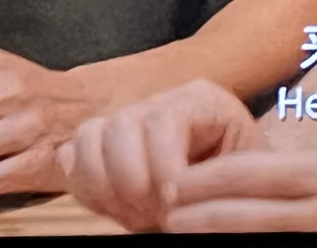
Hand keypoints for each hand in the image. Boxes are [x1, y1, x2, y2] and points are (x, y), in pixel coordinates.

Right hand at [58, 79, 263, 230]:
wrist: (233, 188)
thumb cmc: (244, 182)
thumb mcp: (244, 173)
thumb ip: (218, 179)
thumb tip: (175, 196)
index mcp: (200, 100)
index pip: (164, 119)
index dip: (162, 163)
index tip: (173, 202)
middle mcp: (158, 103)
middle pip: (121, 123)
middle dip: (130, 178)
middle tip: (150, 214)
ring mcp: (126, 122)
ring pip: (88, 136)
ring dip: (103, 184)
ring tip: (132, 215)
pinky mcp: (100, 146)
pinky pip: (71, 157)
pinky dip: (85, 187)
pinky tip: (113, 208)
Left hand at [165, 144, 316, 231]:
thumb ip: (310, 172)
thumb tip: (256, 179)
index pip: (253, 173)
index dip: (208, 181)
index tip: (175, 186)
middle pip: (247, 213)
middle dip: (200, 217)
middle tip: (162, 219)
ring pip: (261, 239)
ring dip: (221, 238)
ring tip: (184, 238)